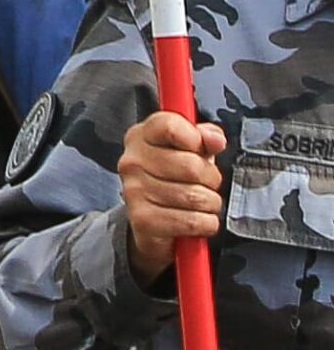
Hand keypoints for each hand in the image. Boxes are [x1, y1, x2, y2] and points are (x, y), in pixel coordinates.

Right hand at [118, 111, 224, 286]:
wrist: (151, 221)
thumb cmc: (172, 179)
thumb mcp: (189, 150)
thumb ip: (204, 137)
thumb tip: (216, 140)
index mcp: (141, 136)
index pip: (170, 126)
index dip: (196, 138)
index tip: (202, 149)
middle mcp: (132, 162)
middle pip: (190, 165)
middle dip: (211, 179)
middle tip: (207, 184)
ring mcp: (135, 191)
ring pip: (195, 196)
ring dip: (210, 204)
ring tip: (202, 204)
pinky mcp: (144, 221)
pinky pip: (192, 221)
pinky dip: (206, 223)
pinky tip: (198, 220)